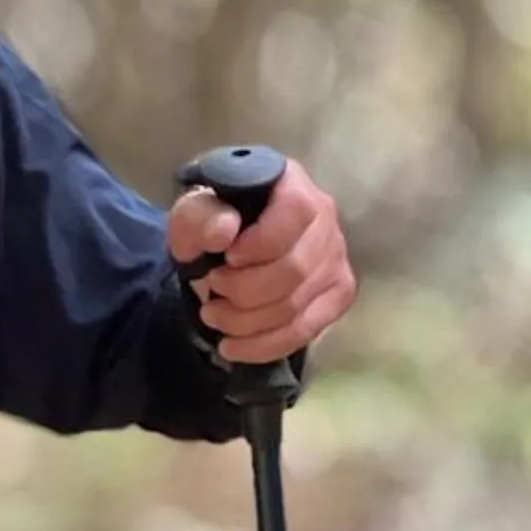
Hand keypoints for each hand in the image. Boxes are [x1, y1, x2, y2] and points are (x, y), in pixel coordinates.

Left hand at [166, 157, 353, 363]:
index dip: (260, 243)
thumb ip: (199, 216)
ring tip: (213, 316)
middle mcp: (326, 218)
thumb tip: (224, 232)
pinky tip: (233, 347)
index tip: (225, 259)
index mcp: (292, 184)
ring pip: (297, 306)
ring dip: (245, 321)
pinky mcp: (337, 294)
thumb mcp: (192, 213)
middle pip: (295, 270)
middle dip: (243, 291)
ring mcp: (337, 258)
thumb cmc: (212, 222)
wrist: (223, 248)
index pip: (295, 212)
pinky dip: (265, 345)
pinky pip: (307, 330)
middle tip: (211, 289)